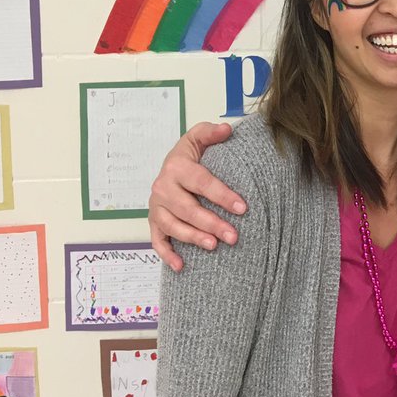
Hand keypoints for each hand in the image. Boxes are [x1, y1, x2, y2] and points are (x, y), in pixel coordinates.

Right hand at [148, 122, 242, 270]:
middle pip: (188, 208)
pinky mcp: (153, 222)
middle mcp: (162, 188)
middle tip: (234, 235)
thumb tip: (227, 130)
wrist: (171, 166)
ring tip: (214, 246)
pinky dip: (166, 254)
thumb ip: (211, 132)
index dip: (222, 195)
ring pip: (173, 226)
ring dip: (193, 238)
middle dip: (212, 223)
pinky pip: (157, 241)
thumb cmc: (190, 154)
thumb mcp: (198, 137)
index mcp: (176, 167)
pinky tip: (181, 266)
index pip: (202, 182)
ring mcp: (156, 207)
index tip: (243, 207)